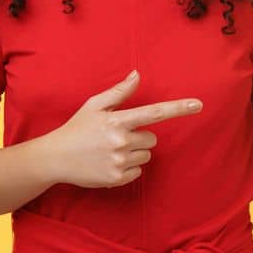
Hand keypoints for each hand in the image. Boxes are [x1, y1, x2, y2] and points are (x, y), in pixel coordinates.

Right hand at [39, 70, 203, 187]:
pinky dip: (128, 168)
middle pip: (152, 139)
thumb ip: (119, 92)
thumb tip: (137, 74)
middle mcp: (121, 141)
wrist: (54, 158)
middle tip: (116, 137)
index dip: (178, 108)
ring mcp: (120, 161)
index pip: (155, 112)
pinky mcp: (117, 178)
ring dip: (134, 153)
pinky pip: (139, 172)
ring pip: (147, 156)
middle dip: (139, 137)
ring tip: (110, 151)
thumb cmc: (77, 129)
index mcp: (117, 120)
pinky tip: (109, 163)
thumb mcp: (94, 106)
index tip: (198, 105)